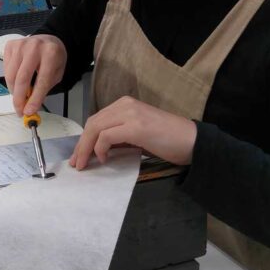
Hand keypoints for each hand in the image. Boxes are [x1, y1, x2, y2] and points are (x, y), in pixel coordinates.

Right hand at [3, 34, 66, 115]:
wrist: (48, 40)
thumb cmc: (53, 58)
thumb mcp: (56, 73)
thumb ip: (44, 88)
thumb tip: (30, 106)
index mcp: (51, 53)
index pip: (41, 81)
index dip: (35, 98)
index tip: (29, 111)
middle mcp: (34, 47)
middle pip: (22, 78)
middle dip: (19, 99)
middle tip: (19, 111)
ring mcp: (20, 45)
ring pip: (11, 75)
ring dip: (14, 91)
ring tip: (20, 97)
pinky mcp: (10, 46)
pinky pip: (6, 69)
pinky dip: (10, 80)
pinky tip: (17, 81)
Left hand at [69, 96, 196, 169]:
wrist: (192, 141)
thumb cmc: (167, 140)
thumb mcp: (138, 135)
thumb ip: (119, 136)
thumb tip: (98, 150)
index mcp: (125, 104)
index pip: (96, 119)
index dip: (84, 138)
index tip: (78, 156)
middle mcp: (125, 104)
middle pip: (92, 123)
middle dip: (81, 144)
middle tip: (77, 163)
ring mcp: (131, 114)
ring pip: (96, 128)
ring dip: (86, 148)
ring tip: (84, 164)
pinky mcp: (136, 126)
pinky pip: (107, 136)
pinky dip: (100, 148)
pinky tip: (104, 159)